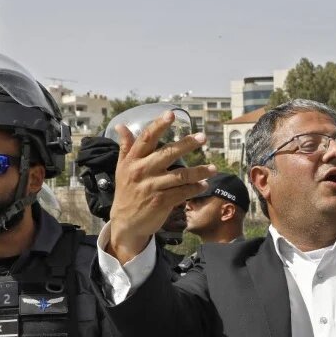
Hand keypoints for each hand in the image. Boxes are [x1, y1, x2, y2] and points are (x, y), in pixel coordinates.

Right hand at [109, 111, 216, 262]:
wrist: (125, 222)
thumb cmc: (126, 191)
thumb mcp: (122, 168)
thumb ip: (126, 147)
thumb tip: (122, 126)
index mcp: (133, 160)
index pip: (147, 138)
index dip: (159, 125)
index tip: (171, 114)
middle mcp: (141, 171)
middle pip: (168, 153)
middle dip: (187, 144)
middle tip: (203, 137)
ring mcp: (152, 187)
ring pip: (180, 175)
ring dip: (199, 171)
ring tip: (213, 169)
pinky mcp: (161, 202)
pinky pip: (182, 192)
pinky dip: (195, 188)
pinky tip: (204, 185)